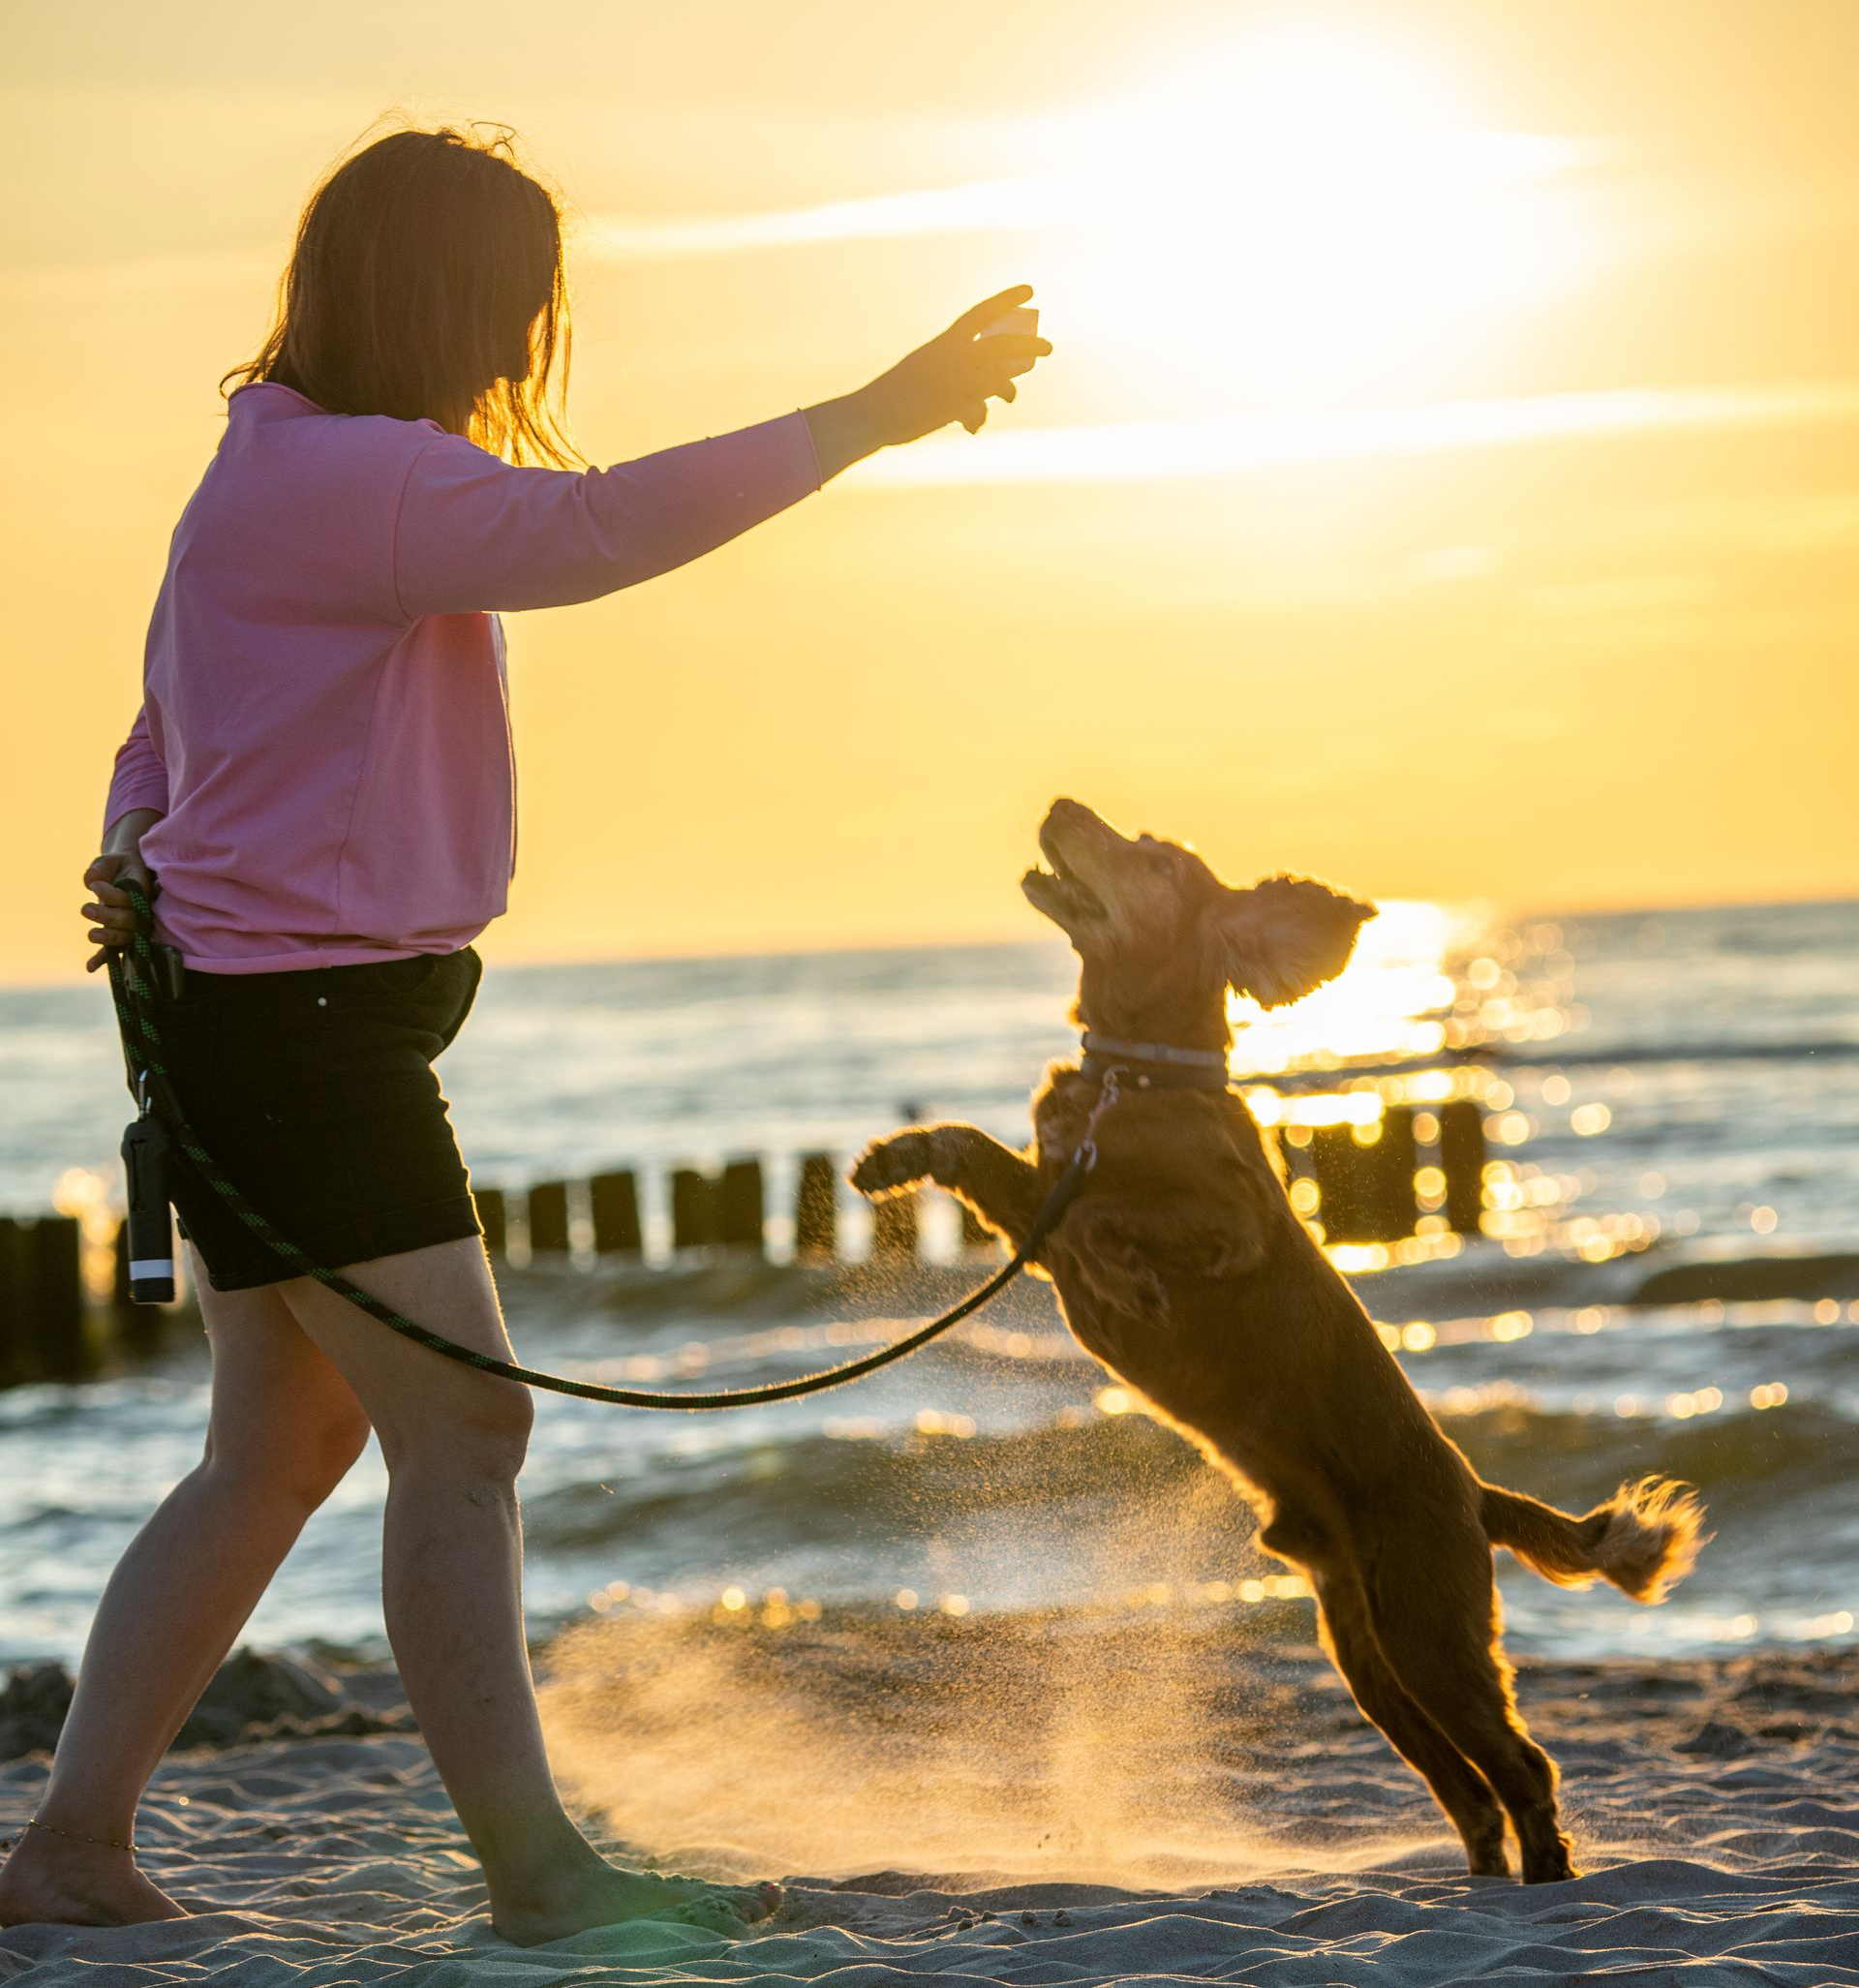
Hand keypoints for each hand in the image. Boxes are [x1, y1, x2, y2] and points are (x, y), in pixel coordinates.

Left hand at [82, 849, 154, 972]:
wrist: (128, 872)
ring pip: (125, 937)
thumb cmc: (120, 865)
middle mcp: (141, 911)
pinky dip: (103, 959)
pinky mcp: (121, 934)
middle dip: (107, 917)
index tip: (94, 886)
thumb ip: (102, 866)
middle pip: (129, 921)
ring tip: (92, 935)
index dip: (111, 895)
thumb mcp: (111, 859)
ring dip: (109, 938)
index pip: (129, 900)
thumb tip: (90, 879)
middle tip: (85, 909)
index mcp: (142, 892)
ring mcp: (132, 925)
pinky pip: (116, 949)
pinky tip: (89, 967)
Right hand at [865, 284, 1050, 444]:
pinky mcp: (956, 408)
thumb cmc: (898, 391)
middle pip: (1004, 347)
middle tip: (1049, 348)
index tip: (1030, 289)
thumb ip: (958, 370)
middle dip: (1030, 347)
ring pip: (1000, 382)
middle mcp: (955, 358)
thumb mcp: (927, 367)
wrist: (875, 412)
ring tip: (1011, 397)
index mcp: (946, 341)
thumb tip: (988, 386)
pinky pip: (980, 412)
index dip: (1007, 300)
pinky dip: (978, 420)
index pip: (982, 313)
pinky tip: (970, 427)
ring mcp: (957, 382)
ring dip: (1010, 390)